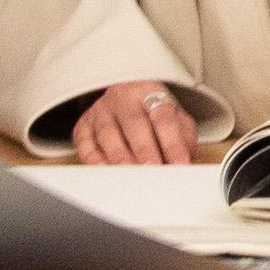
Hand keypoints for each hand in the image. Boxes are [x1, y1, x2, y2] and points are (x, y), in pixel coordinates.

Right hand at [73, 79, 199, 165]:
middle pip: (134, 124)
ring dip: (121, 157)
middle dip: (145, 150)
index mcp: (149, 92)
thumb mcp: (173, 114)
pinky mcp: (84, 126)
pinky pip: (86, 143)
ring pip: (109, 134)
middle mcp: (123, 99)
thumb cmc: (150, 111)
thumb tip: (186, 156)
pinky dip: (94, 159)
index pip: (163, 117)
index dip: (172, 142)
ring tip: (132, 177)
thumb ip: (183, 134)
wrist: (122, 93)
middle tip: (154, 170)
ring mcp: (101, 111)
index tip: (180, 164)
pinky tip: (106, 172)